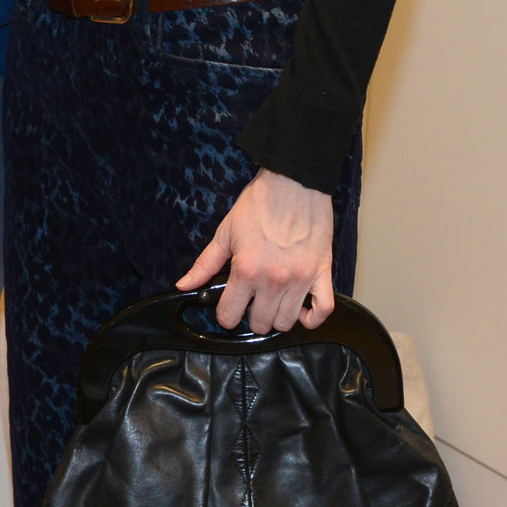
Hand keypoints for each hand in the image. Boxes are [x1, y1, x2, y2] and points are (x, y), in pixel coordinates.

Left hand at [176, 168, 335, 332]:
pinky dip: (312, 318)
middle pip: (260, 324)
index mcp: (246, 270)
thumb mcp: (225, 232)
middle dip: (250, 317)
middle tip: (250, 301)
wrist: (293, 182)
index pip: (230, 316)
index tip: (228, 307)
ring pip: (287, 323)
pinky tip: (300, 308)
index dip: (225, 314)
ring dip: (277, 317)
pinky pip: (322, 311)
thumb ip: (205, 264)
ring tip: (272, 302)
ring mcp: (300, 280)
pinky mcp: (322, 274)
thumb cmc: (259, 204)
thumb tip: (183, 285)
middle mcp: (274, 280)